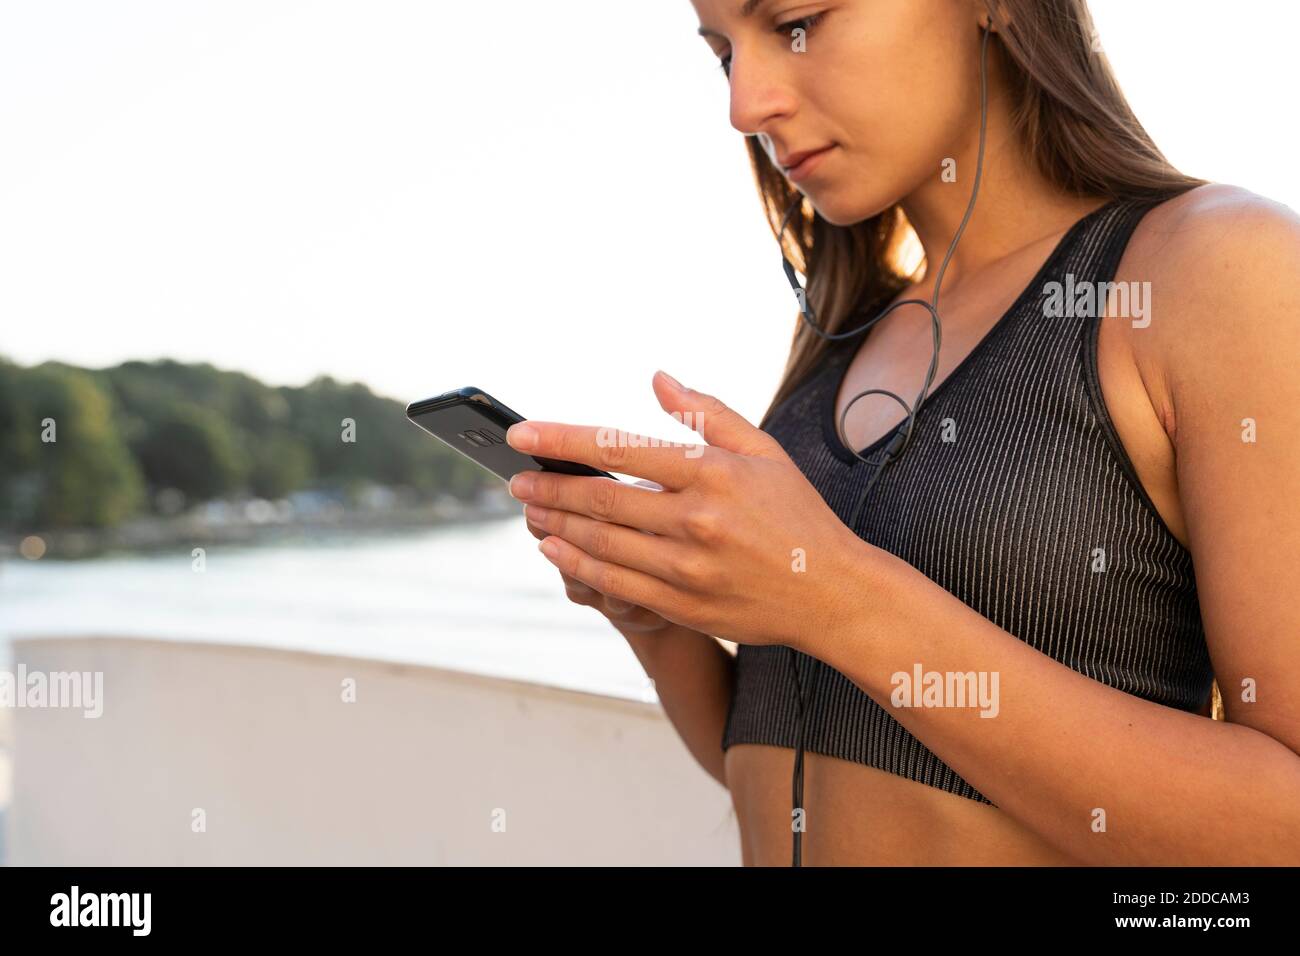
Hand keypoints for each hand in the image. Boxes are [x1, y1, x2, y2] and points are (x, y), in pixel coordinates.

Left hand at [506, 370, 876, 652]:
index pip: (618, 447)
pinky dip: (577, 564)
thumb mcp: (763, 451)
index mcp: (712, 472)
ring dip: (554, 524)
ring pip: (600, 543)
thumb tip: (657, 379)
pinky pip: (614, 584)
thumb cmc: (796, 515)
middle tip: (514, 479)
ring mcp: (687, 567)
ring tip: (528, 509)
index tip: (521, 434)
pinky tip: (554, 549)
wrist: (831, 592)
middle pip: (599, 498)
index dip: (561, 440)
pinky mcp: (682, 604)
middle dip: (548, 486)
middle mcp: (695, 519)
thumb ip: (706, 413)